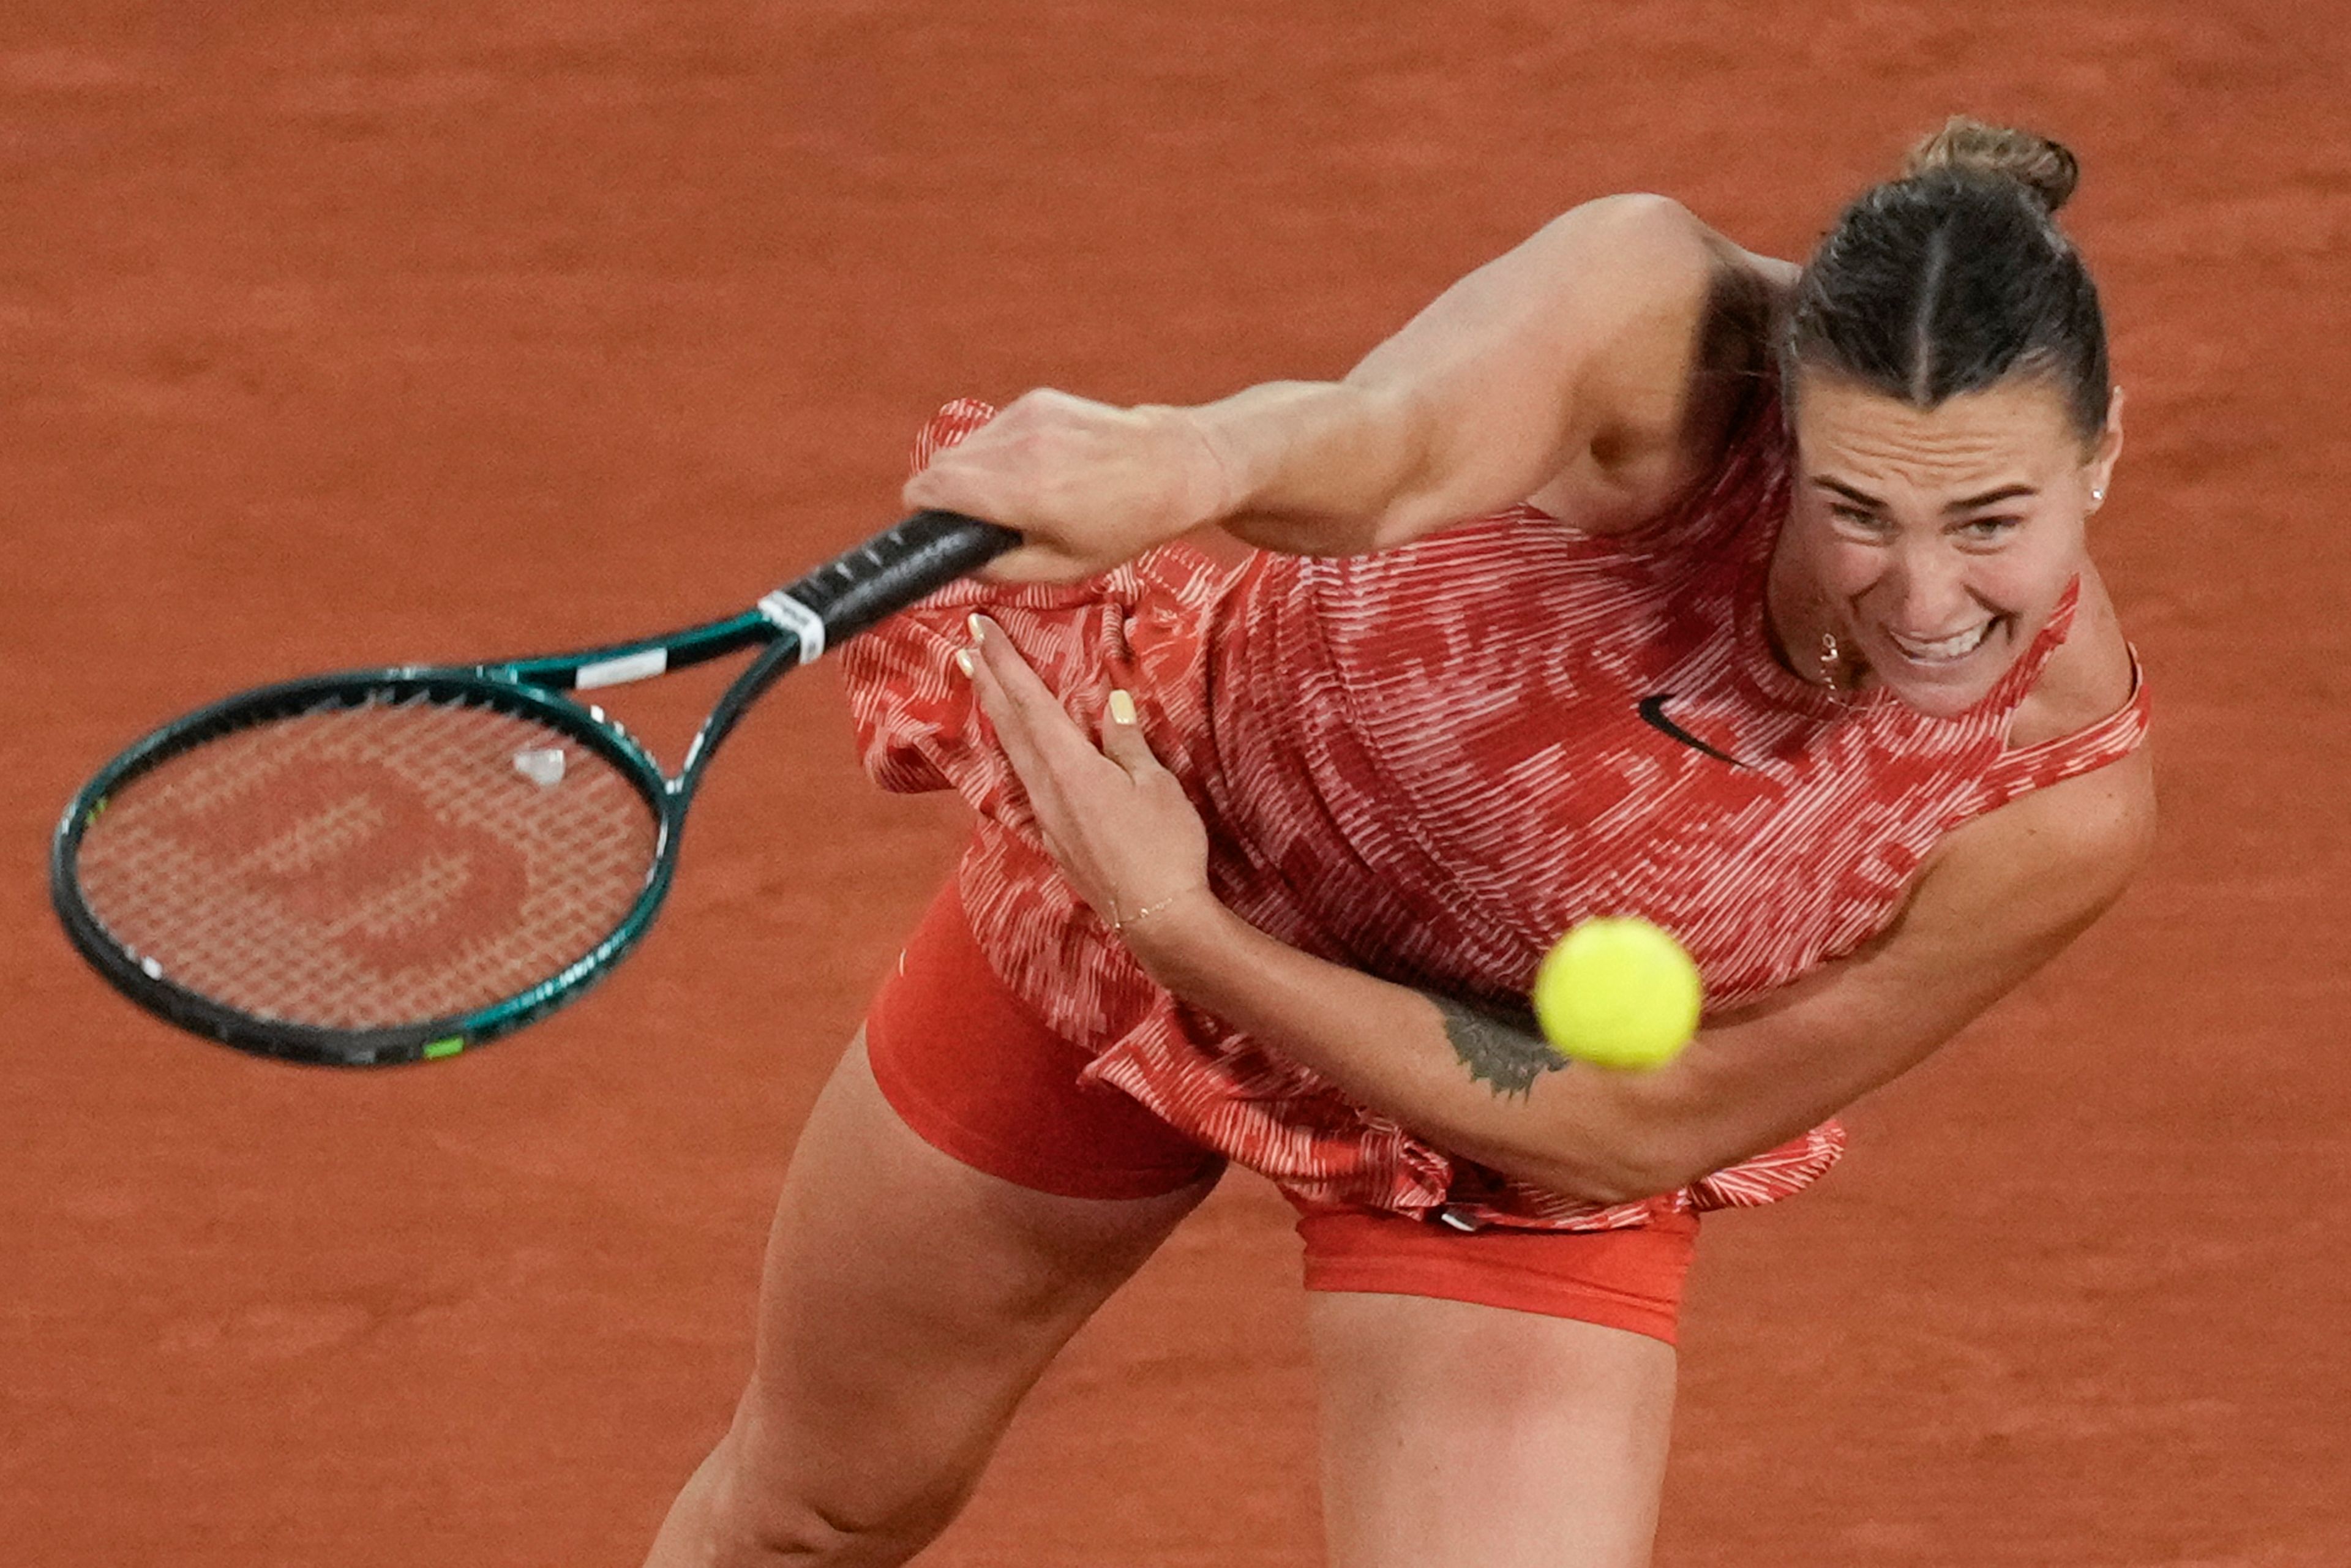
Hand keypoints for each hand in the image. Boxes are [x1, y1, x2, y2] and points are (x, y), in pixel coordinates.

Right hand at [905, 389, 1233, 583]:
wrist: (1176, 466)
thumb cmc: (1125, 525)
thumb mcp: (1063, 568)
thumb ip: (1000, 569)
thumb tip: (957, 563)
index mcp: (1021, 492)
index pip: (931, 487)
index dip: (919, 510)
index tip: (929, 526)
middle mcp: (1018, 447)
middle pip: (940, 464)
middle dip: (943, 493)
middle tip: (972, 520)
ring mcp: (1026, 417)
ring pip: (964, 445)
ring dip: (969, 472)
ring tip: (1010, 497)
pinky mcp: (1037, 399)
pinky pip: (993, 430)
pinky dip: (997, 452)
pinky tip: (1034, 469)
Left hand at [961, 615, 1212, 941]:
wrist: (1156, 919)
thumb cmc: (1164, 847)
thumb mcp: (1156, 786)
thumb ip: (1128, 742)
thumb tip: (1112, 703)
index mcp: (1069, 765)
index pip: (1029, 700)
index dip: (1004, 660)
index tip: (980, 626)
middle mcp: (1045, 787)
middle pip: (1008, 723)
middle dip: (987, 679)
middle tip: (966, 644)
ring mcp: (1045, 815)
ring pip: (1011, 751)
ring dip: (994, 713)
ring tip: (979, 683)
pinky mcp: (1053, 837)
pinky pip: (1024, 779)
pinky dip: (1012, 748)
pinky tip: (1014, 747)